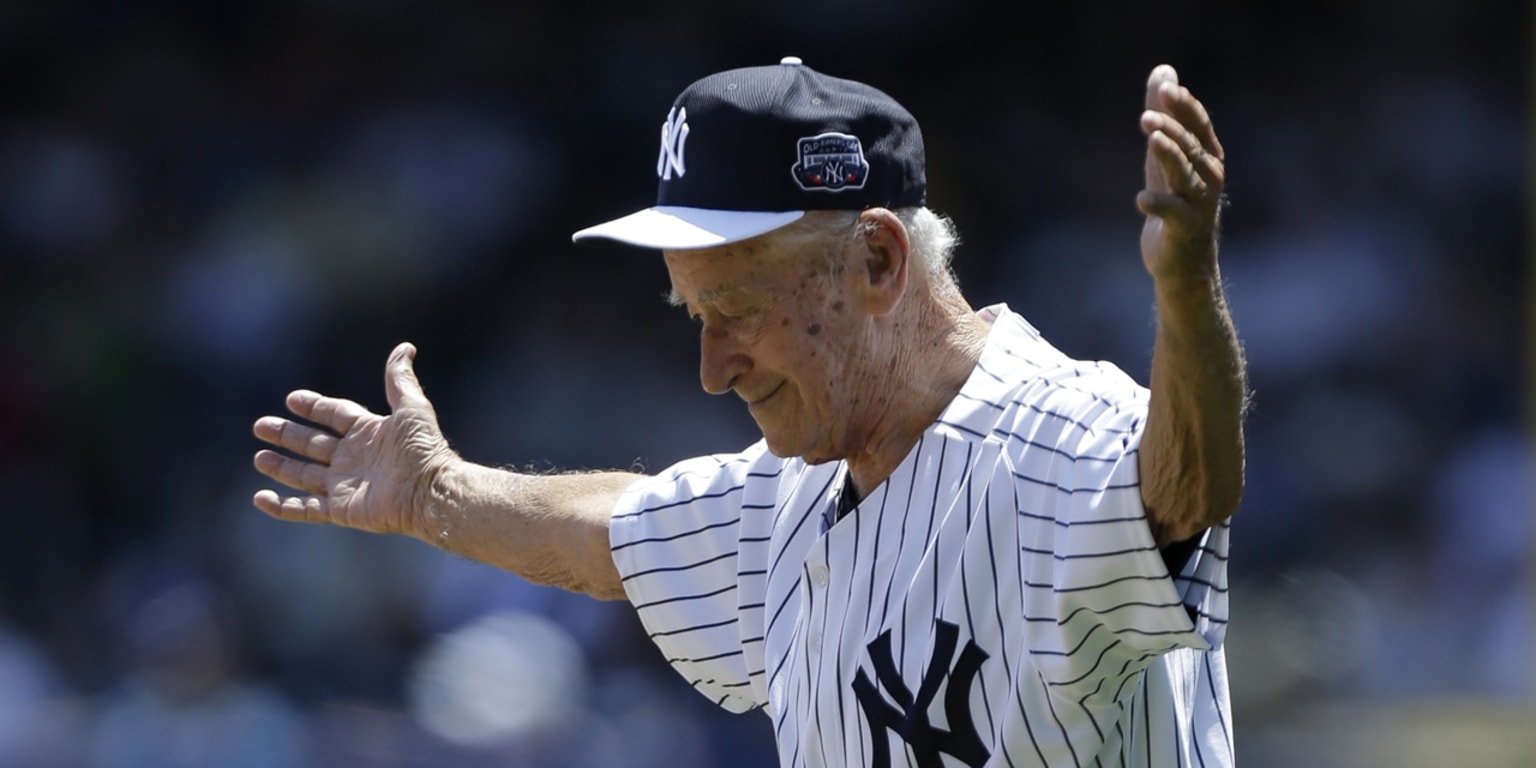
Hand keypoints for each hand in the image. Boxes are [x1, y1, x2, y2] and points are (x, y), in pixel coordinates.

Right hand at [252, 343, 454, 536]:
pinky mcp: (341, 510)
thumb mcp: (412, 407)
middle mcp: (355, 459)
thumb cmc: (425, 449)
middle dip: (287, 435)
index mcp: (369, 433)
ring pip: (304, 475)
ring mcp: (346, 486)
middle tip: (261, 425)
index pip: (335, 415)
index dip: (314, 407)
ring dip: (281, 467)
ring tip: (259, 457)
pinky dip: (282, 506)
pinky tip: (261, 498)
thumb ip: (400, 379)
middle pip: (313, 444)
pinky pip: (306, 509)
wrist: (431, 491)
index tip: (292, 399)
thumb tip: (404, 347)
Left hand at [1137, 64, 1224, 282]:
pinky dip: (1158, 204)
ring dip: (1168, 155)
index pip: (1198, 125)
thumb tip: (1163, 72)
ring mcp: (1199, 204)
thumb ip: (1163, 116)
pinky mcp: (1184, 228)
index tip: (1166, 88)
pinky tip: (1142, 199)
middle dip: (1170, 129)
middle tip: (1145, 118)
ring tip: (1151, 140)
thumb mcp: (1166, 158)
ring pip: (1184, 174)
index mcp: (1208, 158)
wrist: (1183, 263)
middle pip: (1190, 147)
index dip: (1184, 106)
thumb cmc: (1176, 203)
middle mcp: (1209, 178)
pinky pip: (1172, 213)